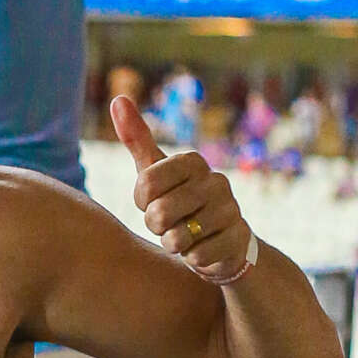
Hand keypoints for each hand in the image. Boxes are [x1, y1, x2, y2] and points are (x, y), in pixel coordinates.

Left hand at [112, 95, 255, 285]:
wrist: (220, 241)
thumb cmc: (179, 202)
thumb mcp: (156, 172)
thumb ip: (137, 139)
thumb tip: (118, 98)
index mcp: (193, 162)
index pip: (145, 184)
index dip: (142, 201)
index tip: (152, 201)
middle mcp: (217, 181)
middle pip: (158, 214)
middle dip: (156, 226)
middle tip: (170, 222)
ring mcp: (231, 210)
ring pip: (177, 238)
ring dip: (173, 243)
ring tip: (185, 235)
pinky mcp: (239, 239)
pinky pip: (196, 257)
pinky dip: (192, 259)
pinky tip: (202, 249)